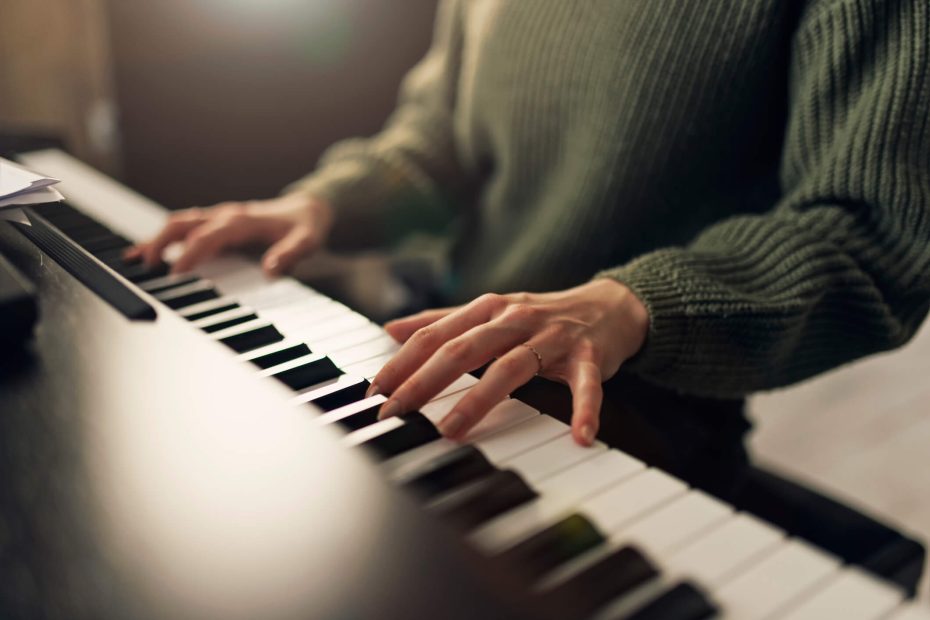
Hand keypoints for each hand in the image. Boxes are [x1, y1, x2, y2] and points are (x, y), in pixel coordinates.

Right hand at [124, 191, 332, 275]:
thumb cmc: (305, 226)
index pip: (210, 235)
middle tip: (144, 265)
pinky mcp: (218, 222)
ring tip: (134, 258)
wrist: (309, 208)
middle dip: (161, 241)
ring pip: (180, 223)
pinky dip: (166, 237)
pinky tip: (149, 252)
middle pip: (184, 223)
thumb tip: (270, 271)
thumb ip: (290, 255)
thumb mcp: (307, 241)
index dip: (192, 253)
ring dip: (157, 238)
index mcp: (243, 221)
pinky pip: (186, 226)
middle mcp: (227, 216)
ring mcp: (220, 217)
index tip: (175, 272)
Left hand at [369, 279, 648, 445]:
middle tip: (396, 411)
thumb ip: (443, 320)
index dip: (404, 362)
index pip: (437, 334)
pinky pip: (586, 385)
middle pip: (465, 349)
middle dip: (425, 381)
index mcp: (489, 310)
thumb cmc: (542, 314)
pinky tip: (579, 436)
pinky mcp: (590, 356)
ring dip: (481, 400)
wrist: (610, 305)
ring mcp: (553, 337)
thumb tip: (392, 328)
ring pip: (512, 367)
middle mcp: (516, 319)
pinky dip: (585, 409)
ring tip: (452, 431)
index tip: (376, 390)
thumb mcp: (491, 311)